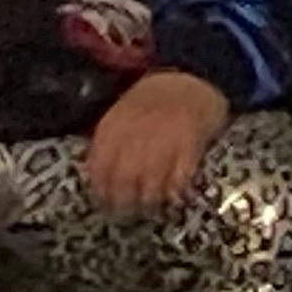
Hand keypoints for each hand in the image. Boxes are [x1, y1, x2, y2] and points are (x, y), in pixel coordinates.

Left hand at [83, 68, 225, 220]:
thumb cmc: (156, 96)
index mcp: (114, 126)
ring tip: (149, 210)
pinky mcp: (189, 147)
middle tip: (127, 216)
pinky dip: (174, 194)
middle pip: (122, 182)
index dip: (99, 191)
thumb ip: (111, 140)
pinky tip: (173, 198)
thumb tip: (98, 176)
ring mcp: (162, 142)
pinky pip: (178, 181)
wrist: (194, 75)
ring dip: (148, 204)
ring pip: (148, 187)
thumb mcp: (123, 111)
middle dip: (122, 205)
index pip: (98, 168)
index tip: (103, 204)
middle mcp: (134, 135)